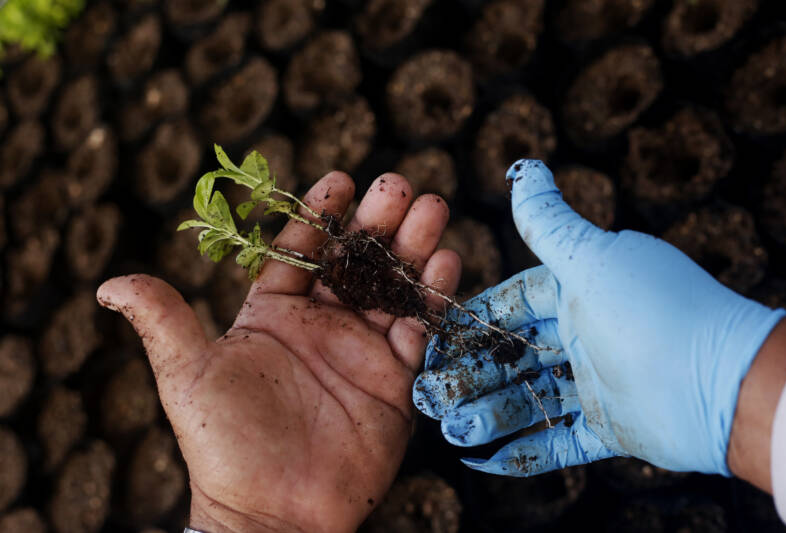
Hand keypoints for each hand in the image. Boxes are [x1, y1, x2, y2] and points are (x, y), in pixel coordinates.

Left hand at [97, 172, 459, 532]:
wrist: (272, 513)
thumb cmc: (224, 445)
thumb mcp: (187, 375)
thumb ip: (163, 319)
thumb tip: (108, 283)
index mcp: (273, 315)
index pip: (300, 253)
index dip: (319, 216)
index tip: (340, 179)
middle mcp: (320, 327)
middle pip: (354, 262)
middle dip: (377, 223)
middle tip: (398, 187)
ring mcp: (360, 352)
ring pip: (391, 288)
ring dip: (412, 249)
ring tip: (430, 207)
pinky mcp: (393, 381)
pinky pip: (417, 330)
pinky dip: (433, 297)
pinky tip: (444, 263)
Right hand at [413, 159, 785, 477]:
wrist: (724, 385)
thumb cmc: (653, 312)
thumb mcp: (591, 260)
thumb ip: (548, 221)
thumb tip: (523, 168)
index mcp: (578, 292)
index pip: (512, 304)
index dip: (473, 322)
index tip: (435, 339)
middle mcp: (585, 335)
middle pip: (513, 356)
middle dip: (470, 375)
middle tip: (428, 395)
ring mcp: (597, 384)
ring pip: (528, 401)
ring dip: (488, 416)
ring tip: (451, 429)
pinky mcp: (611, 428)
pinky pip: (558, 443)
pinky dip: (522, 453)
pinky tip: (482, 460)